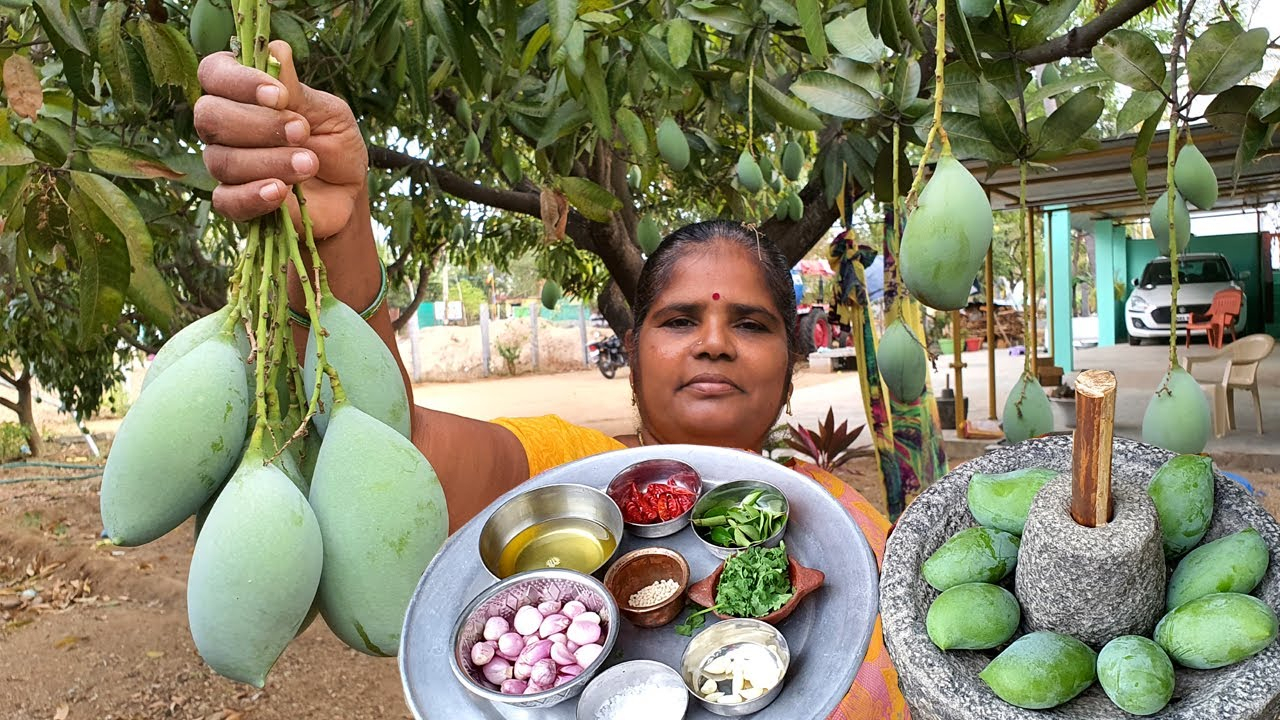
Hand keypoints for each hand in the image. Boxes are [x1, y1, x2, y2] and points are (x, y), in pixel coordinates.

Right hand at [195, 41, 366, 238]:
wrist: (348, 194)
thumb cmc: (334, 144)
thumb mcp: (328, 114)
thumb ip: (298, 91)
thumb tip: (276, 50)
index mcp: (242, 93)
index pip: (214, 73)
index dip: (239, 82)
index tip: (278, 96)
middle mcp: (225, 126)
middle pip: (209, 116)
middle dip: (258, 124)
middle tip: (302, 131)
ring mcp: (226, 164)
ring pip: (222, 159)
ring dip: (270, 160)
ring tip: (310, 163)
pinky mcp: (234, 201)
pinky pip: (226, 200)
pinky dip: (253, 196)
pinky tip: (280, 192)